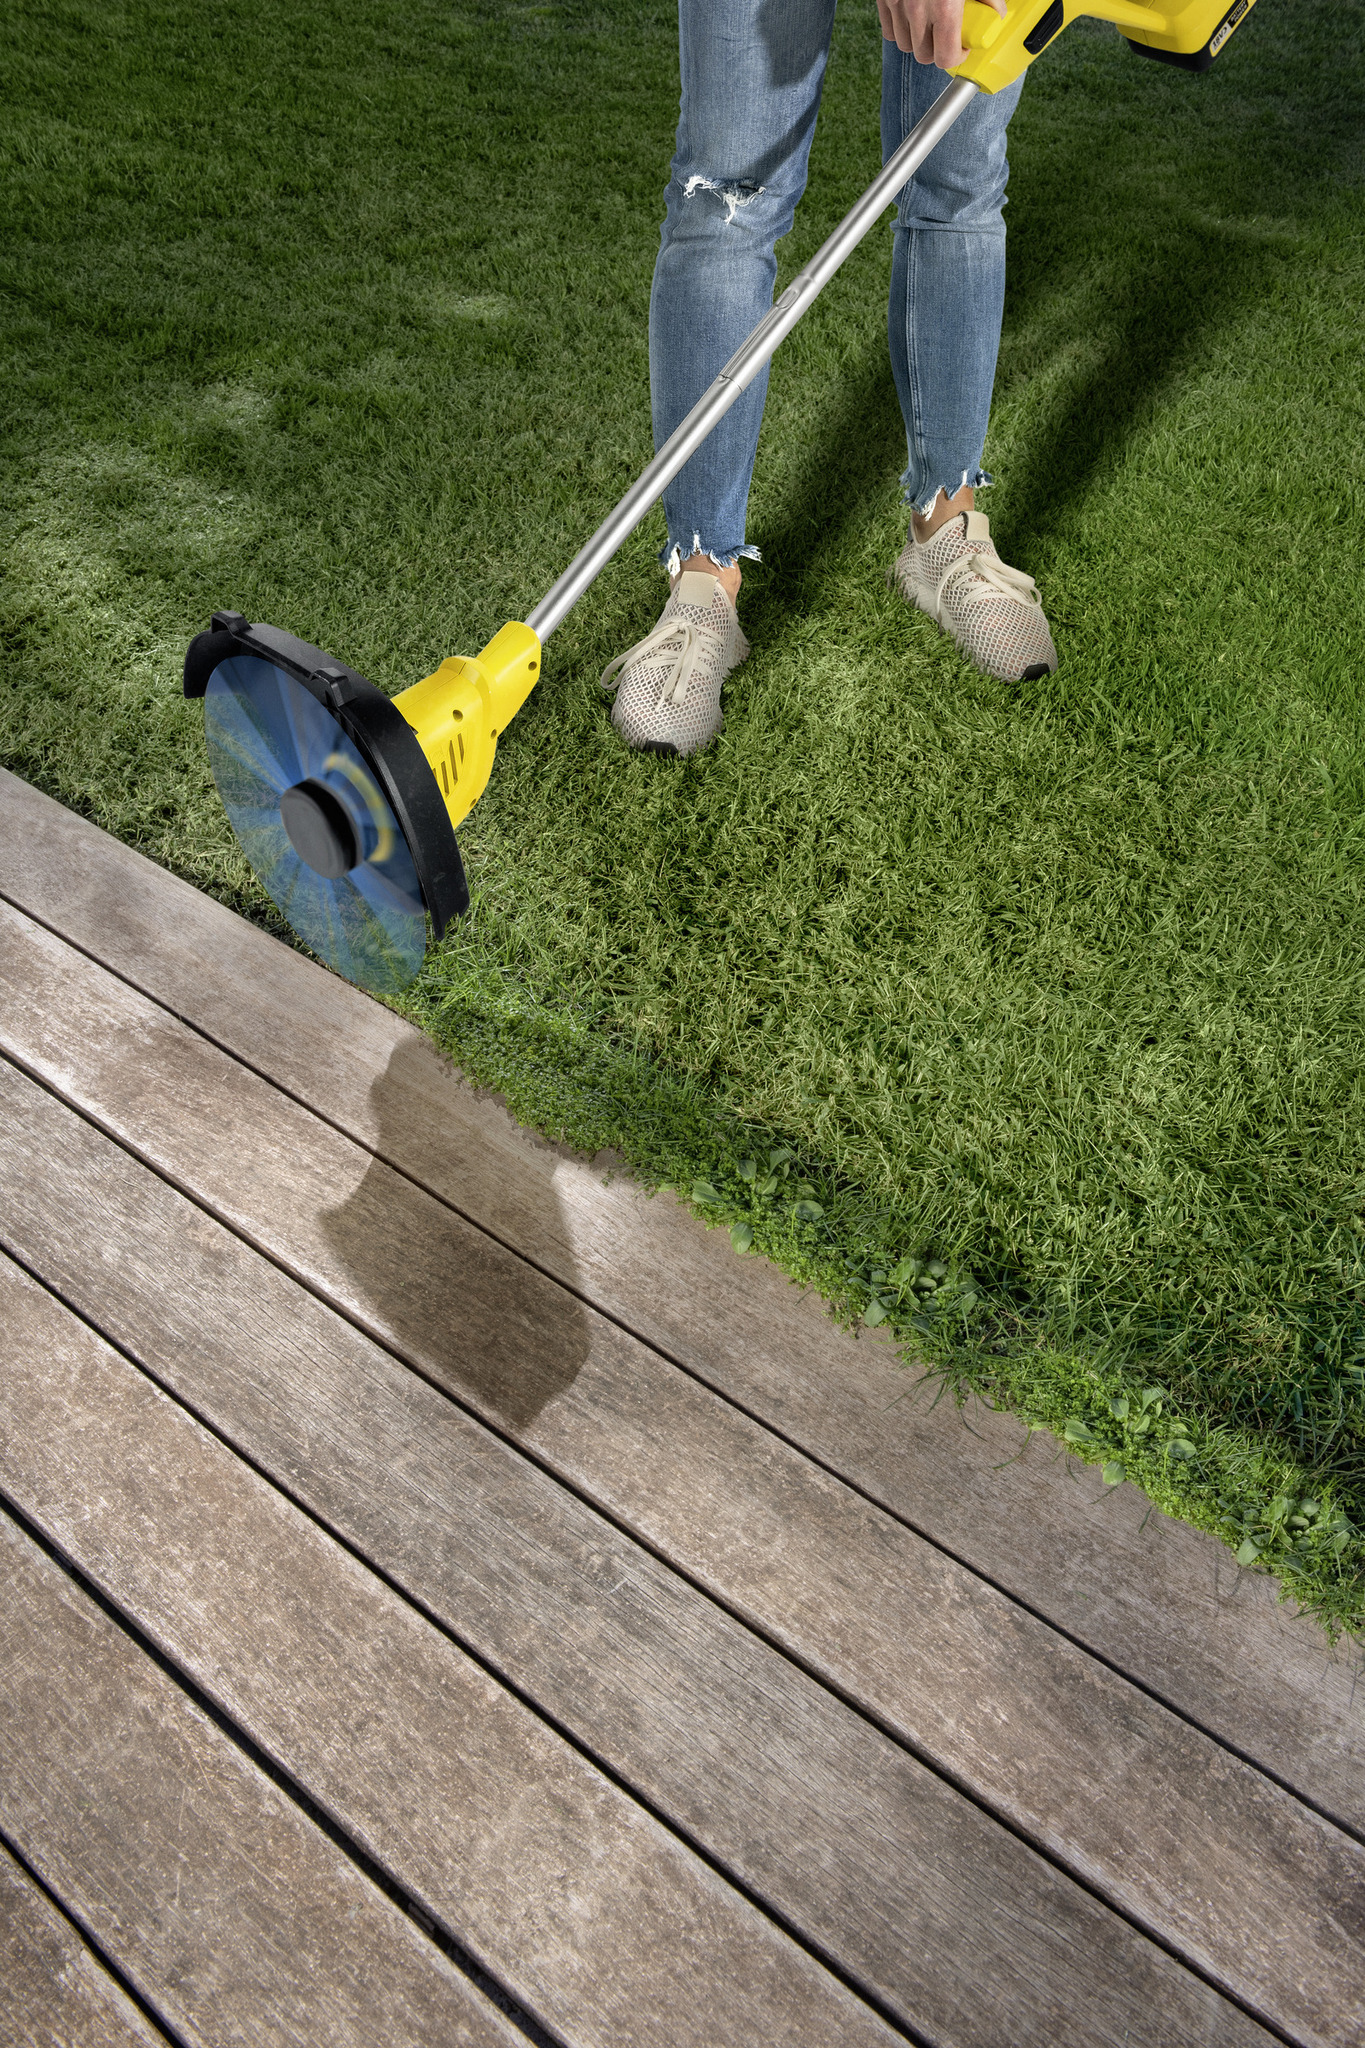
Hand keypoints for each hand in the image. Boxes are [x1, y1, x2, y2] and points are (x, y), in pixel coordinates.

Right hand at [876, 0, 1006, 70]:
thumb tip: (996, 14)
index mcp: (945, 6)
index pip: (945, 57)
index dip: (956, 57)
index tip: (961, 47)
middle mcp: (917, 9)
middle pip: (924, 56)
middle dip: (937, 50)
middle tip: (948, 35)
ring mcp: (897, 3)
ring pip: (905, 45)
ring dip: (918, 41)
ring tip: (930, 25)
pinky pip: (889, 30)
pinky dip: (901, 28)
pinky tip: (913, 17)